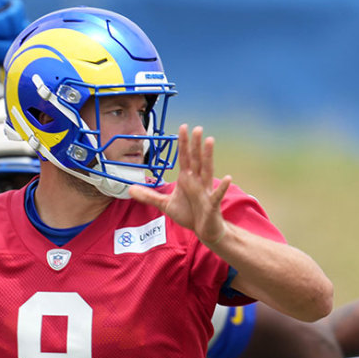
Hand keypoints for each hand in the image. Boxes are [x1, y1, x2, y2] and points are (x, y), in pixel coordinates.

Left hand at [127, 125, 231, 245]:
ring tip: (210, 141)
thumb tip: (130, 189)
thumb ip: (149, 196)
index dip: (183, 143)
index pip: (184, 157)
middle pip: (196, 159)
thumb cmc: (188, 214)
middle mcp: (197, 181)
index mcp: (187, 179)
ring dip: (208, 156)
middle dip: (195, 145)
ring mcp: (206, 191)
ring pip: (207, 171)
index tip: (183, 127)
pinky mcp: (211, 204)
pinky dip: (222, 187)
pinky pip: (217, 194)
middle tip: (197, 128)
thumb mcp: (165, 204)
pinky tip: (228, 178)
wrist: (203, 230)